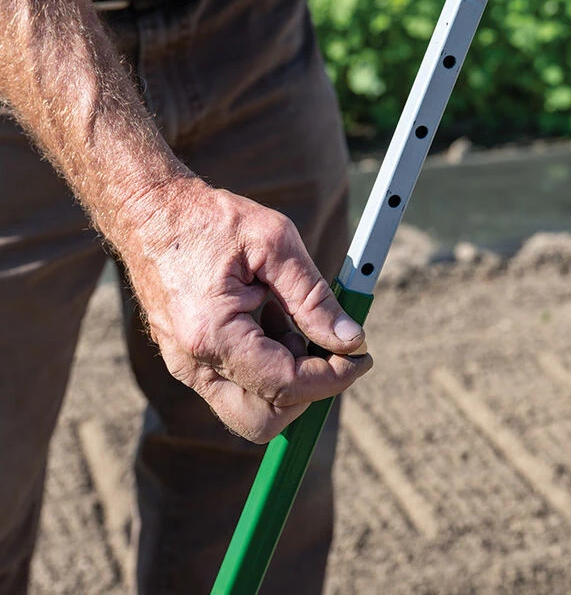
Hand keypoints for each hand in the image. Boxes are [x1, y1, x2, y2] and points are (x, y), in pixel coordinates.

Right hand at [120, 178, 371, 443]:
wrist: (149, 211)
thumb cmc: (210, 219)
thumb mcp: (275, 244)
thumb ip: (313, 298)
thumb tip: (351, 340)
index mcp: (213, 335)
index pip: (286, 385)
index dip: (334, 377)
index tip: (362, 356)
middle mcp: (192, 363)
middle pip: (263, 420)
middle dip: (306, 392)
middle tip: (325, 345)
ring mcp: (184, 366)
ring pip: (248, 408)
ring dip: (285, 376)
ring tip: (288, 317)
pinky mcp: (186, 360)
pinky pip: (234, 385)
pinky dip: (265, 364)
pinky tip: (268, 317)